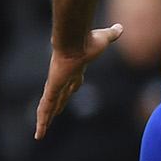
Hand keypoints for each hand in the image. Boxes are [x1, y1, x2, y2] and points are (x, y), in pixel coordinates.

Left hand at [35, 24, 121, 138]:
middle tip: (52, 116)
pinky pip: (47, 107)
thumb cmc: (89, 39)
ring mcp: (56, 83)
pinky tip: (39, 131)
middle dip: (56, 107)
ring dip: (45, 120)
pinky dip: (42, 120)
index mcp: (74, 69)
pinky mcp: (53, 88)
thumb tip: (121, 27)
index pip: (72, 82)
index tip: (69, 92)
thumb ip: (111, 34)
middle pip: (59, 97)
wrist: (76, 39)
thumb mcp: (105, 38)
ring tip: (39, 133)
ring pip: (50, 106)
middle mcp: (63, 78)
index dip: (70, 89)